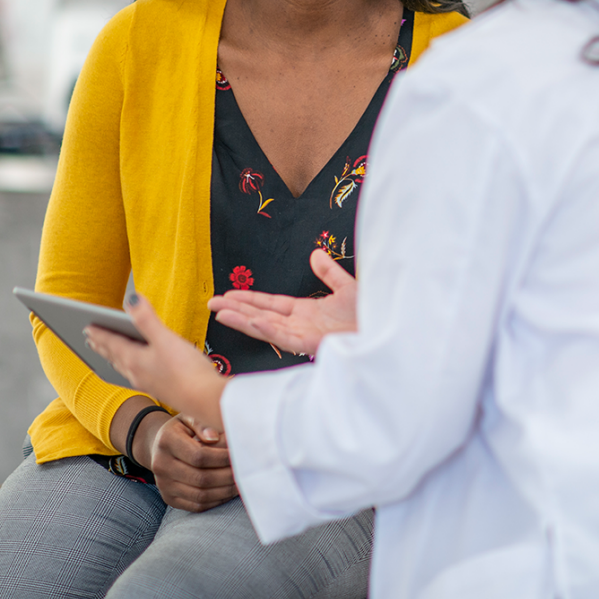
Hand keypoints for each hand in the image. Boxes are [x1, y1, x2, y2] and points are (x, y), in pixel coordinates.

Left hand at [85, 294, 225, 431]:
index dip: (99, 333)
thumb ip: (147, 319)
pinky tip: (137, 369)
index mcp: (134, 360)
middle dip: (102, 346)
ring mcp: (148, 383)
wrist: (205, 400)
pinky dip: (129, 367)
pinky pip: (137, 375)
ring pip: (124, 367)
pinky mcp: (161, 389)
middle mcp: (137, 373)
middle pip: (114, 356)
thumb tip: (131, 299)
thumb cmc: (186, 371)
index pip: (111, 343)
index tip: (86, 327)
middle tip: (90, 340)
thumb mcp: (165, 339)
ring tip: (108, 353)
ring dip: (114, 358)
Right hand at [141, 413, 236, 511]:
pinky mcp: (169, 499)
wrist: (160, 446)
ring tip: (241, 481)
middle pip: (200, 478)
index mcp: (166, 441)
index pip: (199, 455)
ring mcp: (163, 485)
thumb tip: (215, 437)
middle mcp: (160, 465)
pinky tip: (229, 491)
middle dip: (227, 475)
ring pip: (200, 495)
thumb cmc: (183, 429)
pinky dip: (217, 500)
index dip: (222, 457)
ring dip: (225, 490)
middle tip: (246, 470)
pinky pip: (197, 505)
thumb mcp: (189, 418)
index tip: (239, 454)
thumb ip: (202, 424)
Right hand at [209, 249, 357, 356]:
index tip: (228, 295)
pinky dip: (264, 329)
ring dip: (242, 319)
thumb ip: (329, 273)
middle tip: (211, 303)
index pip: (271, 305)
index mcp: (307, 313)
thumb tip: (315, 253)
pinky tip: (248, 321)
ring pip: (265, 326)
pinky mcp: (310, 345)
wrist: (387, 331)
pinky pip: (282, 336)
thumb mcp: (347, 288)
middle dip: (236, 309)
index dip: (249, 299)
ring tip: (219, 312)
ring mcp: (303, 336)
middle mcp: (300, 326)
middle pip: (261, 315)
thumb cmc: (371, 317)